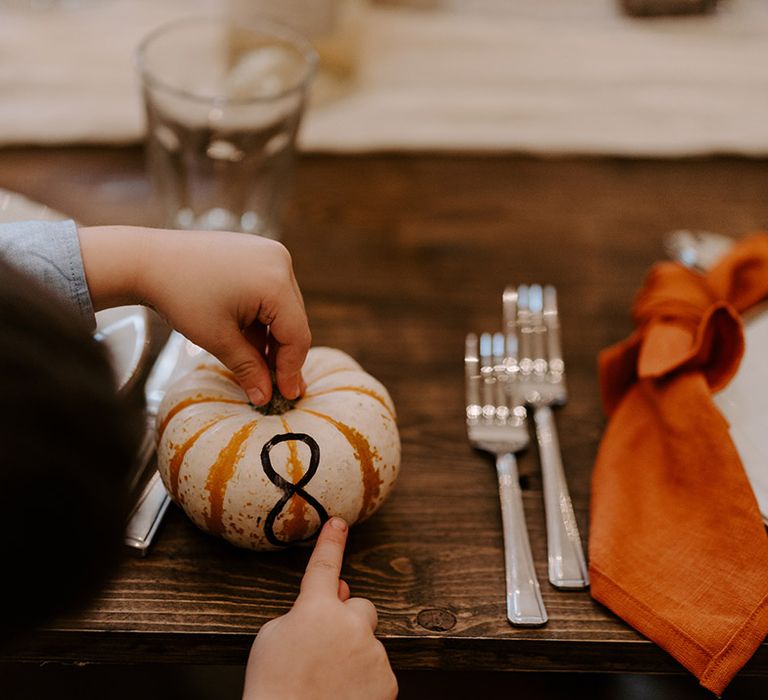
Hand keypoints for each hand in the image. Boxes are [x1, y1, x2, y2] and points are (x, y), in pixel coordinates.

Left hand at [78, 226, 310, 404]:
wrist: (146, 260)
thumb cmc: (180, 296)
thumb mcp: (217, 339)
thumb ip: (248, 369)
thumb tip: (265, 397)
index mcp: (275, 282)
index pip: (297, 335)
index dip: (291, 369)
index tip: (287, 395)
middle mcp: (279, 262)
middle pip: (293, 320)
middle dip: (282, 354)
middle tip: (276, 386)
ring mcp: (269, 254)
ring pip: (282, 308)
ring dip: (271, 337)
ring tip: (258, 366)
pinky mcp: (256, 253)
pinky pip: (270, 292)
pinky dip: (262, 317)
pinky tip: (248, 341)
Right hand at [242, 518, 396, 699]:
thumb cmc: (273, 686)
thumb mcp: (272, 639)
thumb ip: (302, 612)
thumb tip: (337, 595)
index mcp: (315, 609)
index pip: (324, 565)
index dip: (331, 542)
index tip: (339, 523)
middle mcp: (349, 625)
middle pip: (360, 607)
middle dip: (347, 622)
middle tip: (326, 650)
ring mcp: (371, 653)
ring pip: (368, 642)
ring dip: (354, 654)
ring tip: (328, 682)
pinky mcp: (386, 681)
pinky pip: (378, 670)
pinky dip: (364, 680)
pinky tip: (343, 694)